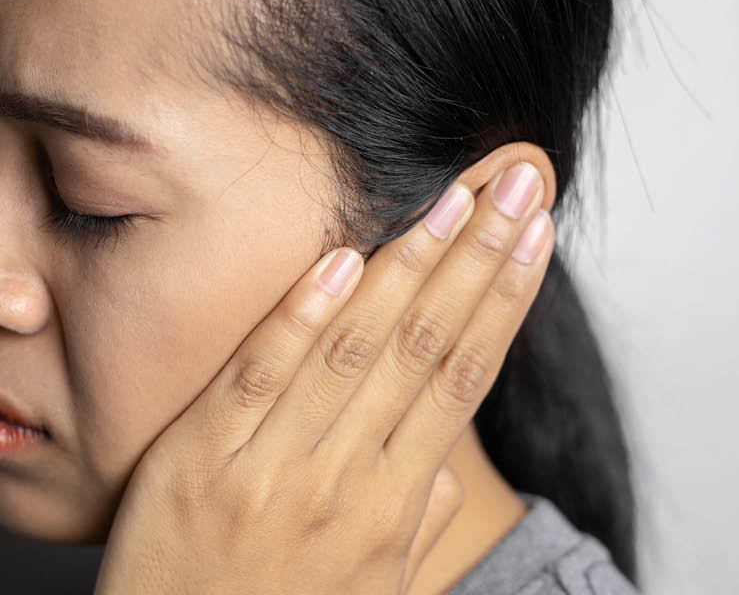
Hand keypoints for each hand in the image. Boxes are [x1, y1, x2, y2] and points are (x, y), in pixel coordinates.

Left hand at [94, 159, 554, 594]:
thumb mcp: (372, 593)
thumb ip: (415, 526)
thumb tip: (449, 474)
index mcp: (394, 508)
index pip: (463, 378)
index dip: (506, 299)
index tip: (538, 234)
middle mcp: (347, 482)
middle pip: (428, 348)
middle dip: (481, 259)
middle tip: (519, 184)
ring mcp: (274, 469)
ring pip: (356, 349)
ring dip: (411, 267)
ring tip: (456, 199)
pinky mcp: (200, 461)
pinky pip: (259, 375)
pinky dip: (303, 316)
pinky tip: (344, 258)